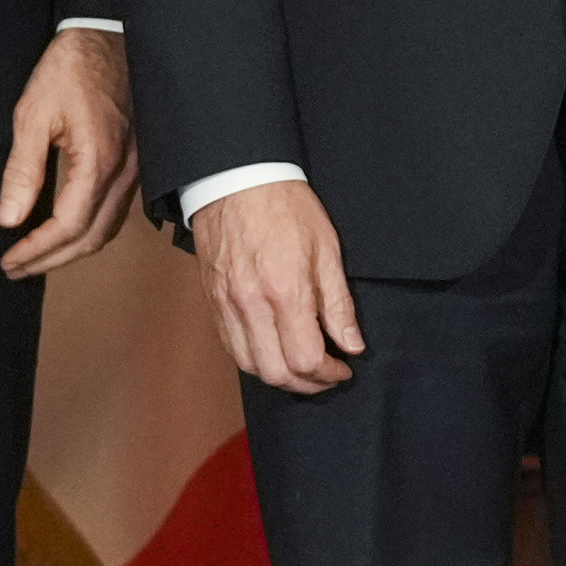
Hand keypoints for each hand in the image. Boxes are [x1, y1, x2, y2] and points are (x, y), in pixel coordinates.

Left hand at [0, 30, 137, 277]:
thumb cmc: (72, 68)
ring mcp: (137, 168)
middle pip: (92, 237)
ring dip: (73, 249)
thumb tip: (9, 218)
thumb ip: (22, 170)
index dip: (36, 250)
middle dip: (52, 259)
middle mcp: (124, 171)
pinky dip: (91, 229)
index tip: (9, 260)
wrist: (109, 35)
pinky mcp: (138, 160)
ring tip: (38, 255)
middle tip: (17, 268)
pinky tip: (68, 228)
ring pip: (109, 227)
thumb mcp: (33, 114)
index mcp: (97, 161)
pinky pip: (118, 209)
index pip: (67, 226)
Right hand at [193, 178, 365, 395]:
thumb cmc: (284, 207)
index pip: (306, 358)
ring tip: (304, 368)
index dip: (329, 374)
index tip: (344, 368)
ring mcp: (227, 306)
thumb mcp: (327, 249)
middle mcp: (251, 305)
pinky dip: (256, 360)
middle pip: (277, 373)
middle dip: (307, 384)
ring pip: (251, 366)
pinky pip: (233, 347)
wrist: (235, 181)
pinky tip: (275, 351)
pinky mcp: (214, 302)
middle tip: (327, 375)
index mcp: (285, 291)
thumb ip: (338, 304)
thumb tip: (352, 344)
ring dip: (280, 377)